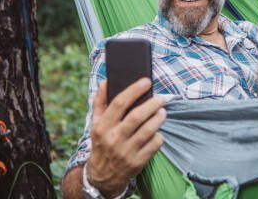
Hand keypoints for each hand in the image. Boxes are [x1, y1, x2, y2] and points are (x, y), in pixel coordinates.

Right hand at [86, 79, 165, 196]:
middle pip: (136, 116)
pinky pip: (154, 144)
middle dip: (152, 104)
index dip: (134, 90)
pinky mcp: (137, 162)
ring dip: (159, 118)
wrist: (102, 176)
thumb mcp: (95, 124)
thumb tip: (105, 81)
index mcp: (102, 126)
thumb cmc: (102, 143)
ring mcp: (126, 151)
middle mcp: (114, 138)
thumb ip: (100, 102)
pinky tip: (158, 131)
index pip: (119, 103)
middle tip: (160, 98)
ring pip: (148, 130)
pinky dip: (159, 135)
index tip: (146, 81)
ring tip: (162, 111)